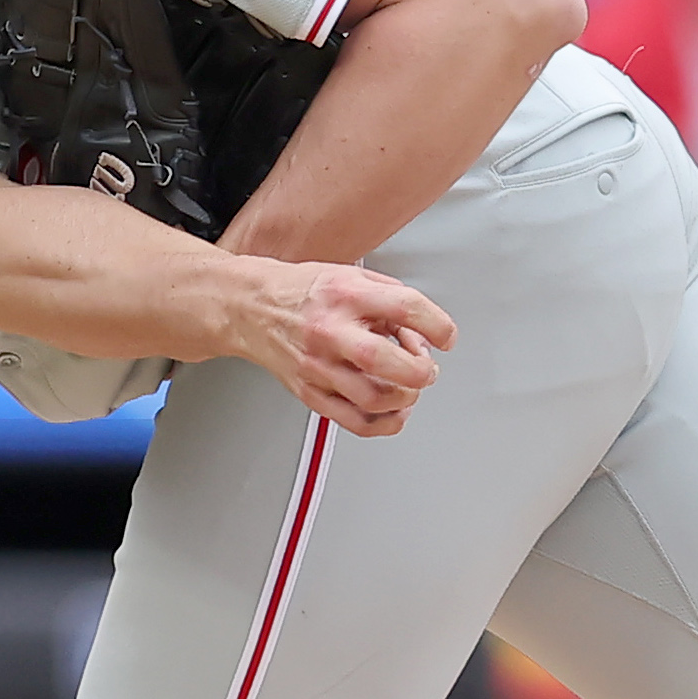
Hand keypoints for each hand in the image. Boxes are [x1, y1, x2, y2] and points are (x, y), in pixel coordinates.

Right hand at [234, 259, 456, 436]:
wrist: (250, 307)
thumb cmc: (302, 290)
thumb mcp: (352, 275)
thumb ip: (392, 299)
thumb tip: (425, 330)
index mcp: (345, 294)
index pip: (406, 308)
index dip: (439, 326)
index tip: (447, 337)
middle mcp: (330, 331)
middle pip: (387, 363)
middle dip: (421, 371)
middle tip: (426, 368)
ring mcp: (318, 366)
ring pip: (374, 399)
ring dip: (405, 398)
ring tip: (408, 385)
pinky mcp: (310, 392)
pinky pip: (355, 422)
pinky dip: (385, 423)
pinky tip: (394, 410)